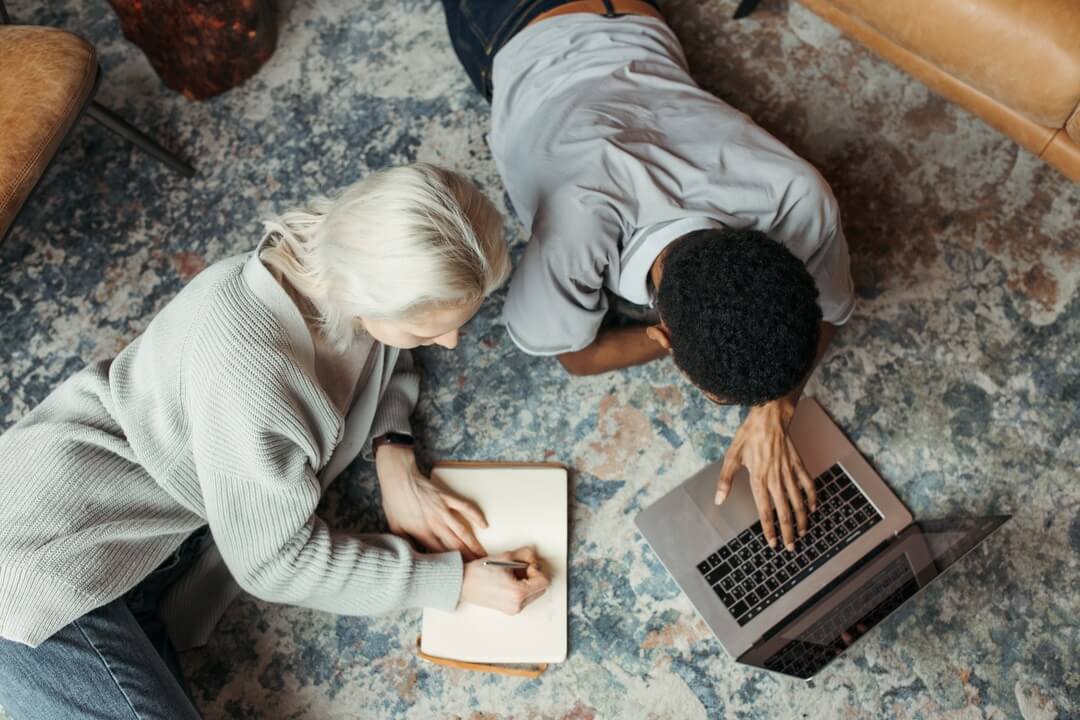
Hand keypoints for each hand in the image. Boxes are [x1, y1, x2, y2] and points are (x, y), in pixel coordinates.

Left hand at [375, 445, 487, 559]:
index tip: (458, 572)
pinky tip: (485, 525)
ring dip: (474, 544)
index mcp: (421, 532)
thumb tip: (411, 557)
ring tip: (483, 555)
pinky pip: (465, 507)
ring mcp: (443, 510)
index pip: (439, 554)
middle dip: (467, 559)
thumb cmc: (394, 502)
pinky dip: (476, 516)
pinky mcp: (447, 497)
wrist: (398, 478)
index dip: (450, 564)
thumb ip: (405, 544)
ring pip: (462, 531)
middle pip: (454, 545)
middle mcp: (434, 523)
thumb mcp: (394, 528)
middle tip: (477, 569)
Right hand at [460, 547, 550, 614]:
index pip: (543, 581)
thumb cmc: (479, 572)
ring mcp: (513, 610)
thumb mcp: (506, 556)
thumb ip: (526, 554)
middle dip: (533, 576)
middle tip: (519, 568)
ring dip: (527, 582)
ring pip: (533, 593)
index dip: (537, 570)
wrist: (462, 583)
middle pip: (540, 588)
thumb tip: (534, 557)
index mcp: (518, 593)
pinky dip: (521, 588)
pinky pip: (524, 598)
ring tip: (511, 575)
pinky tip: (508, 581)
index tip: (527, 565)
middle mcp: (517, 605)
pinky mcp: (508, 610)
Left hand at [715, 398, 816, 550]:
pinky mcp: (798, 464)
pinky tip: (813, 508)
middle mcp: (775, 478)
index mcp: (758, 479)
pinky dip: (812, 497)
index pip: (765, 511)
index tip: (772, 543)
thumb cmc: (748, 437)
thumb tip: (719, 500)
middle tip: (790, 547)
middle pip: (784, 511)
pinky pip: (808, 484)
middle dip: (787, 532)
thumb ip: (725, 480)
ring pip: (798, 501)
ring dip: (801, 520)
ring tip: (802, 533)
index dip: (769, 529)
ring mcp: (789, 472)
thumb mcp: (731, 457)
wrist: (769, 418)